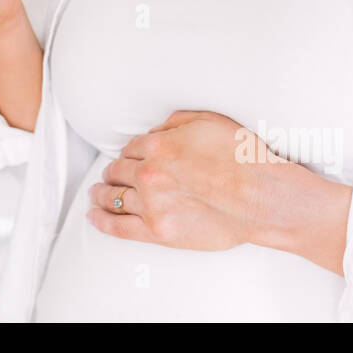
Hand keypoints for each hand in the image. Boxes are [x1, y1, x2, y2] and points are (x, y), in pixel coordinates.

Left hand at [85, 110, 268, 251]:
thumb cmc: (241, 158)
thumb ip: (175, 123)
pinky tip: (93, 216)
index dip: (132, 151)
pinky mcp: (158, 231)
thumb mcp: (208, 121)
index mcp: (158, 146)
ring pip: (114, 197)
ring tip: (96, 194)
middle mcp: (149, 174)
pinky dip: (102, 221)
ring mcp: (152, 204)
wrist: (260, 196)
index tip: (132, 156)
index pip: (133, 147)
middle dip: (114, 171)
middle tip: (110, 174)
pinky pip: (118, 227)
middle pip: (119, 171)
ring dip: (102, 193)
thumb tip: (157, 131)